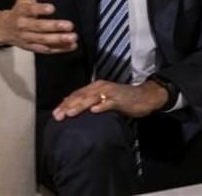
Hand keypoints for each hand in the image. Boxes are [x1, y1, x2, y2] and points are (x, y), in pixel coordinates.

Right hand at [0, 0, 77, 52]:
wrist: (1, 30)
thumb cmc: (18, 10)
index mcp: (22, 12)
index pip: (30, 11)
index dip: (40, 10)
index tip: (52, 8)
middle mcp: (24, 26)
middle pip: (38, 28)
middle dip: (54, 27)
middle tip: (70, 25)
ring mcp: (27, 38)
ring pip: (43, 40)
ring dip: (58, 40)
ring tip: (73, 37)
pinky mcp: (32, 47)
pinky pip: (45, 49)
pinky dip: (58, 49)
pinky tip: (72, 46)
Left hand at [52, 80, 168, 120]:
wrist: (146, 96)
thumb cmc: (124, 99)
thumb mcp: (104, 99)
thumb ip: (91, 102)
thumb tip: (73, 109)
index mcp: (96, 86)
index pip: (77, 94)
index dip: (65, 103)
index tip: (55, 114)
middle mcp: (102, 87)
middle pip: (81, 96)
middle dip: (68, 106)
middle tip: (57, 116)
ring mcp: (111, 92)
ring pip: (92, 98)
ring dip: (80, 106)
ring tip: (70, 113)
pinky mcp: (120, 99)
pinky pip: (109, 102)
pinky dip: (101, 106)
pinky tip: (94, 111)